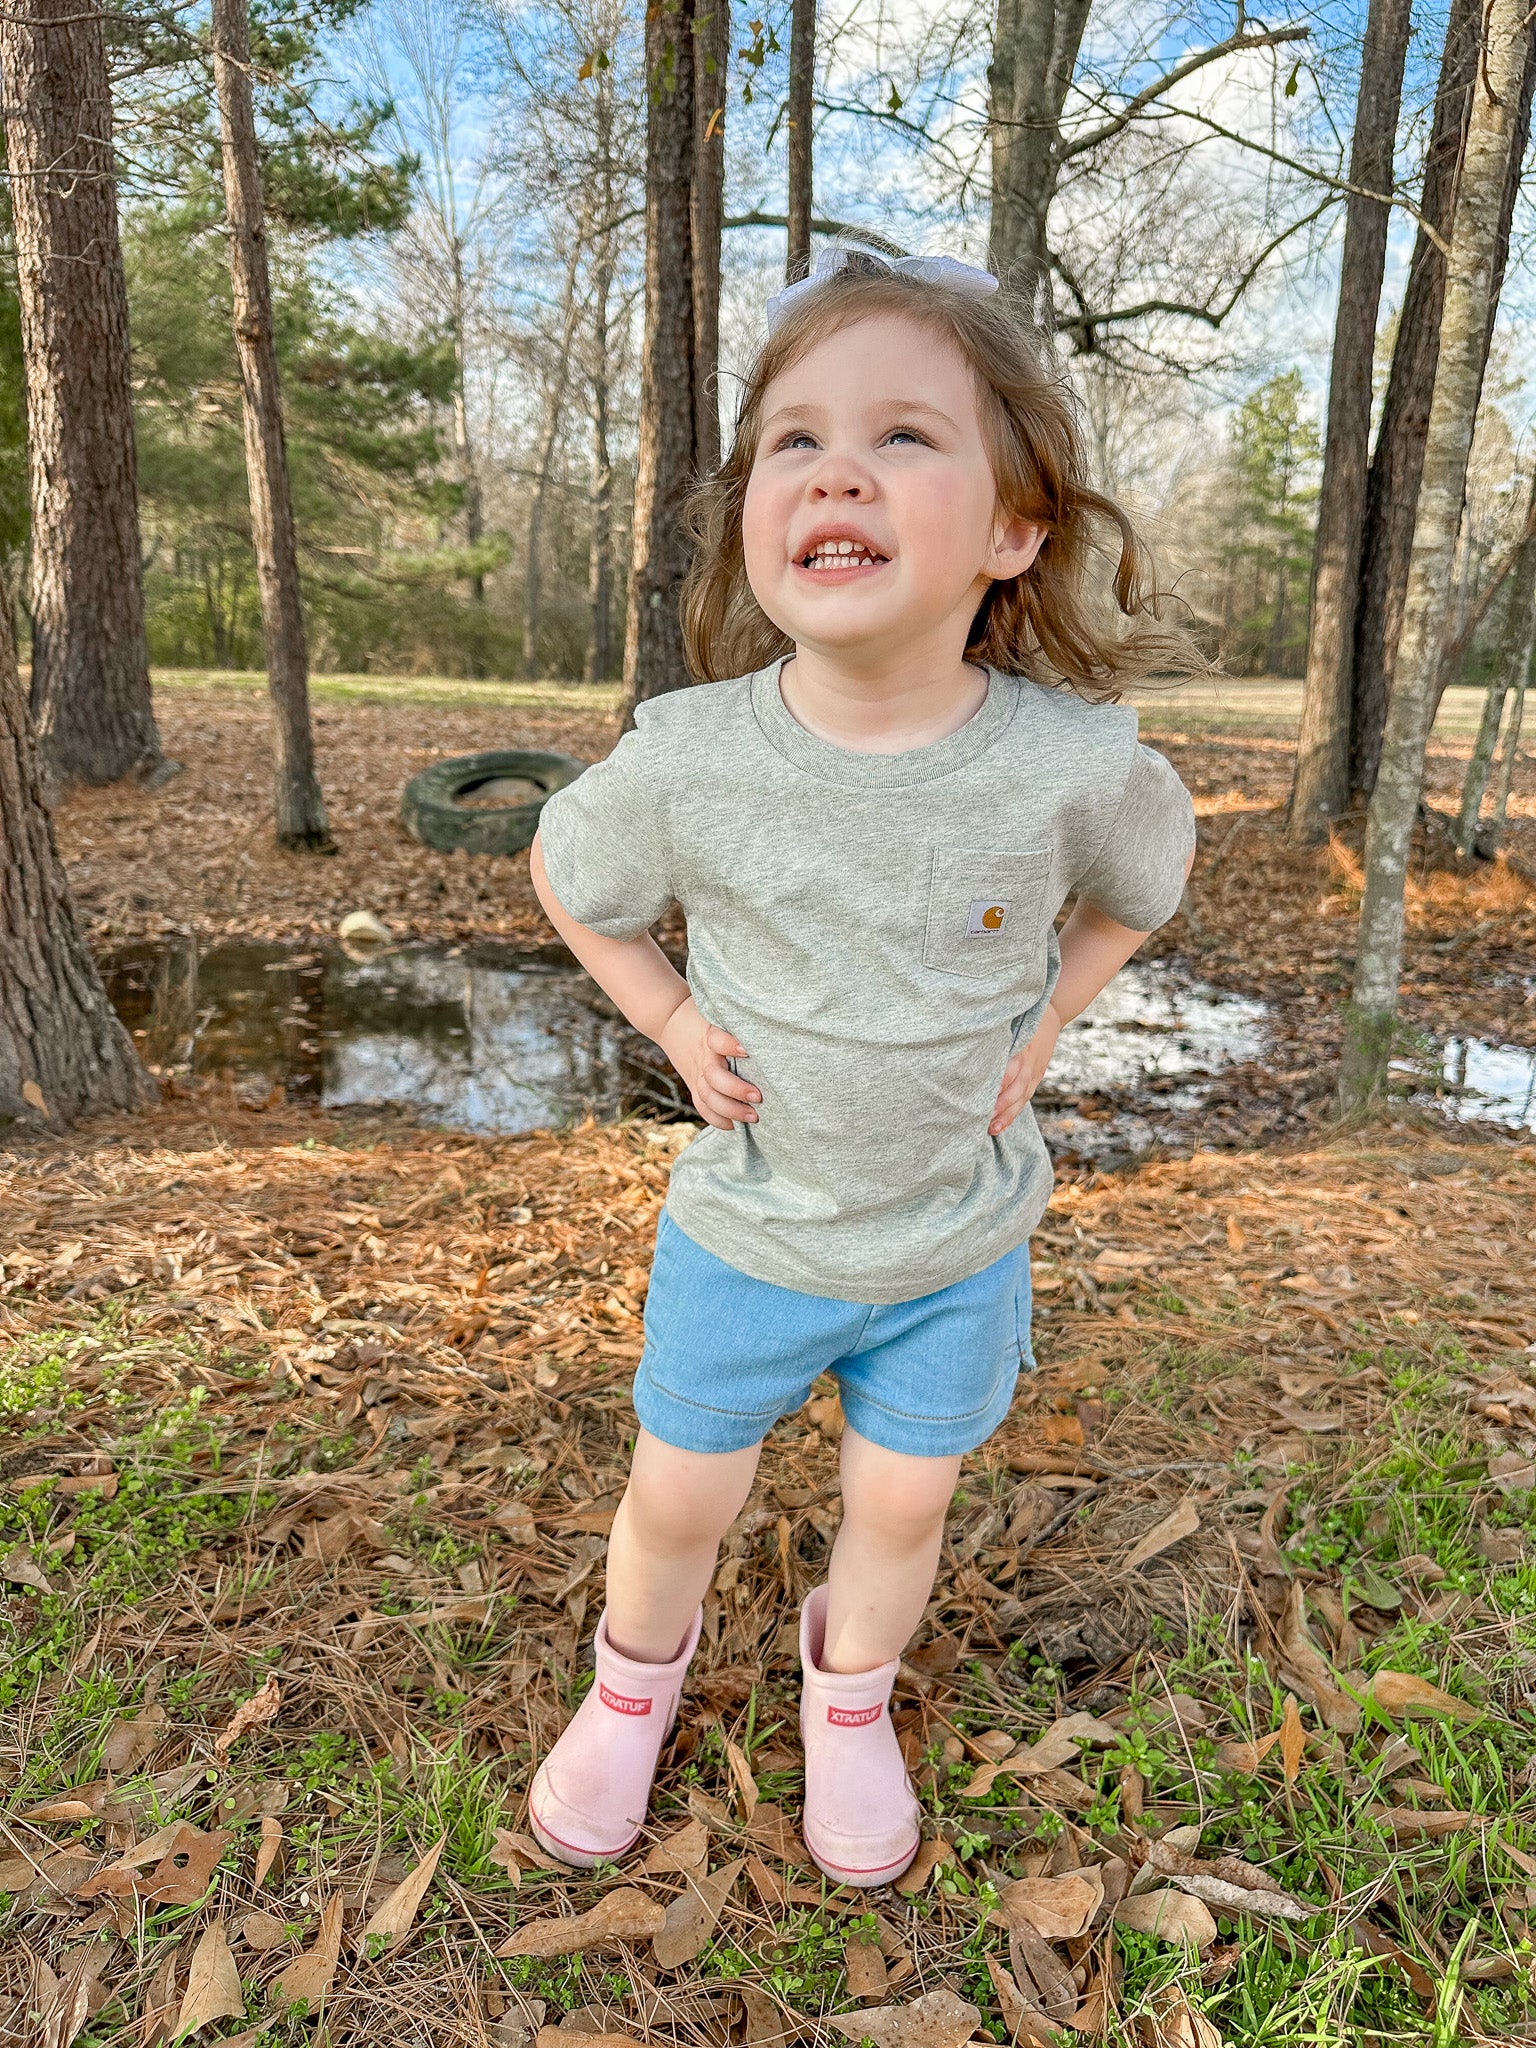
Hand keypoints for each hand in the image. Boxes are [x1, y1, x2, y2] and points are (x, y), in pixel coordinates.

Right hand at [658, 998, 760, 1130]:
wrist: (670, 1020)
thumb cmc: (707, 1017)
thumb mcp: (720, 1013)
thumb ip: (741, 1022)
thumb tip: (777, 1027)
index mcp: (711, 1035)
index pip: (717, 1039)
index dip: (729, 1045)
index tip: (747, 1051)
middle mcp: (704, 1056)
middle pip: (714, 1076)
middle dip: (736, 1089)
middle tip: (758, 1097)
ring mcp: (697, 1073)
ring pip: (708, 1096)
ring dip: (730, 1109)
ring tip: (753, 1116)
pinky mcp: (694, 1085)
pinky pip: (702, 1106)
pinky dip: (716, 1118)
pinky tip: (733, 1125)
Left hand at [990, 1004, 1061, 1135]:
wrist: (1053, 1012)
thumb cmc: (1023, 1014)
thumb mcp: (1010, 1020)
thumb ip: (994, 1034)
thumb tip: (966, 1043)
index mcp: (1022, 1047)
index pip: (1011, 1070)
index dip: (1000, 1085)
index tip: (983, 1097)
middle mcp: (1030, 1062)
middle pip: (1017, 1089)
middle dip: (1001, 1106)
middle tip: (984, 1120)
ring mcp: (1036, 1070)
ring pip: (1022, 1097)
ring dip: (1008, 1114)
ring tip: (992, 1129)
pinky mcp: (1038, 1075)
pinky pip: (1026, 1096)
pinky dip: (1015, 1110)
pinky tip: (1003, 1122)